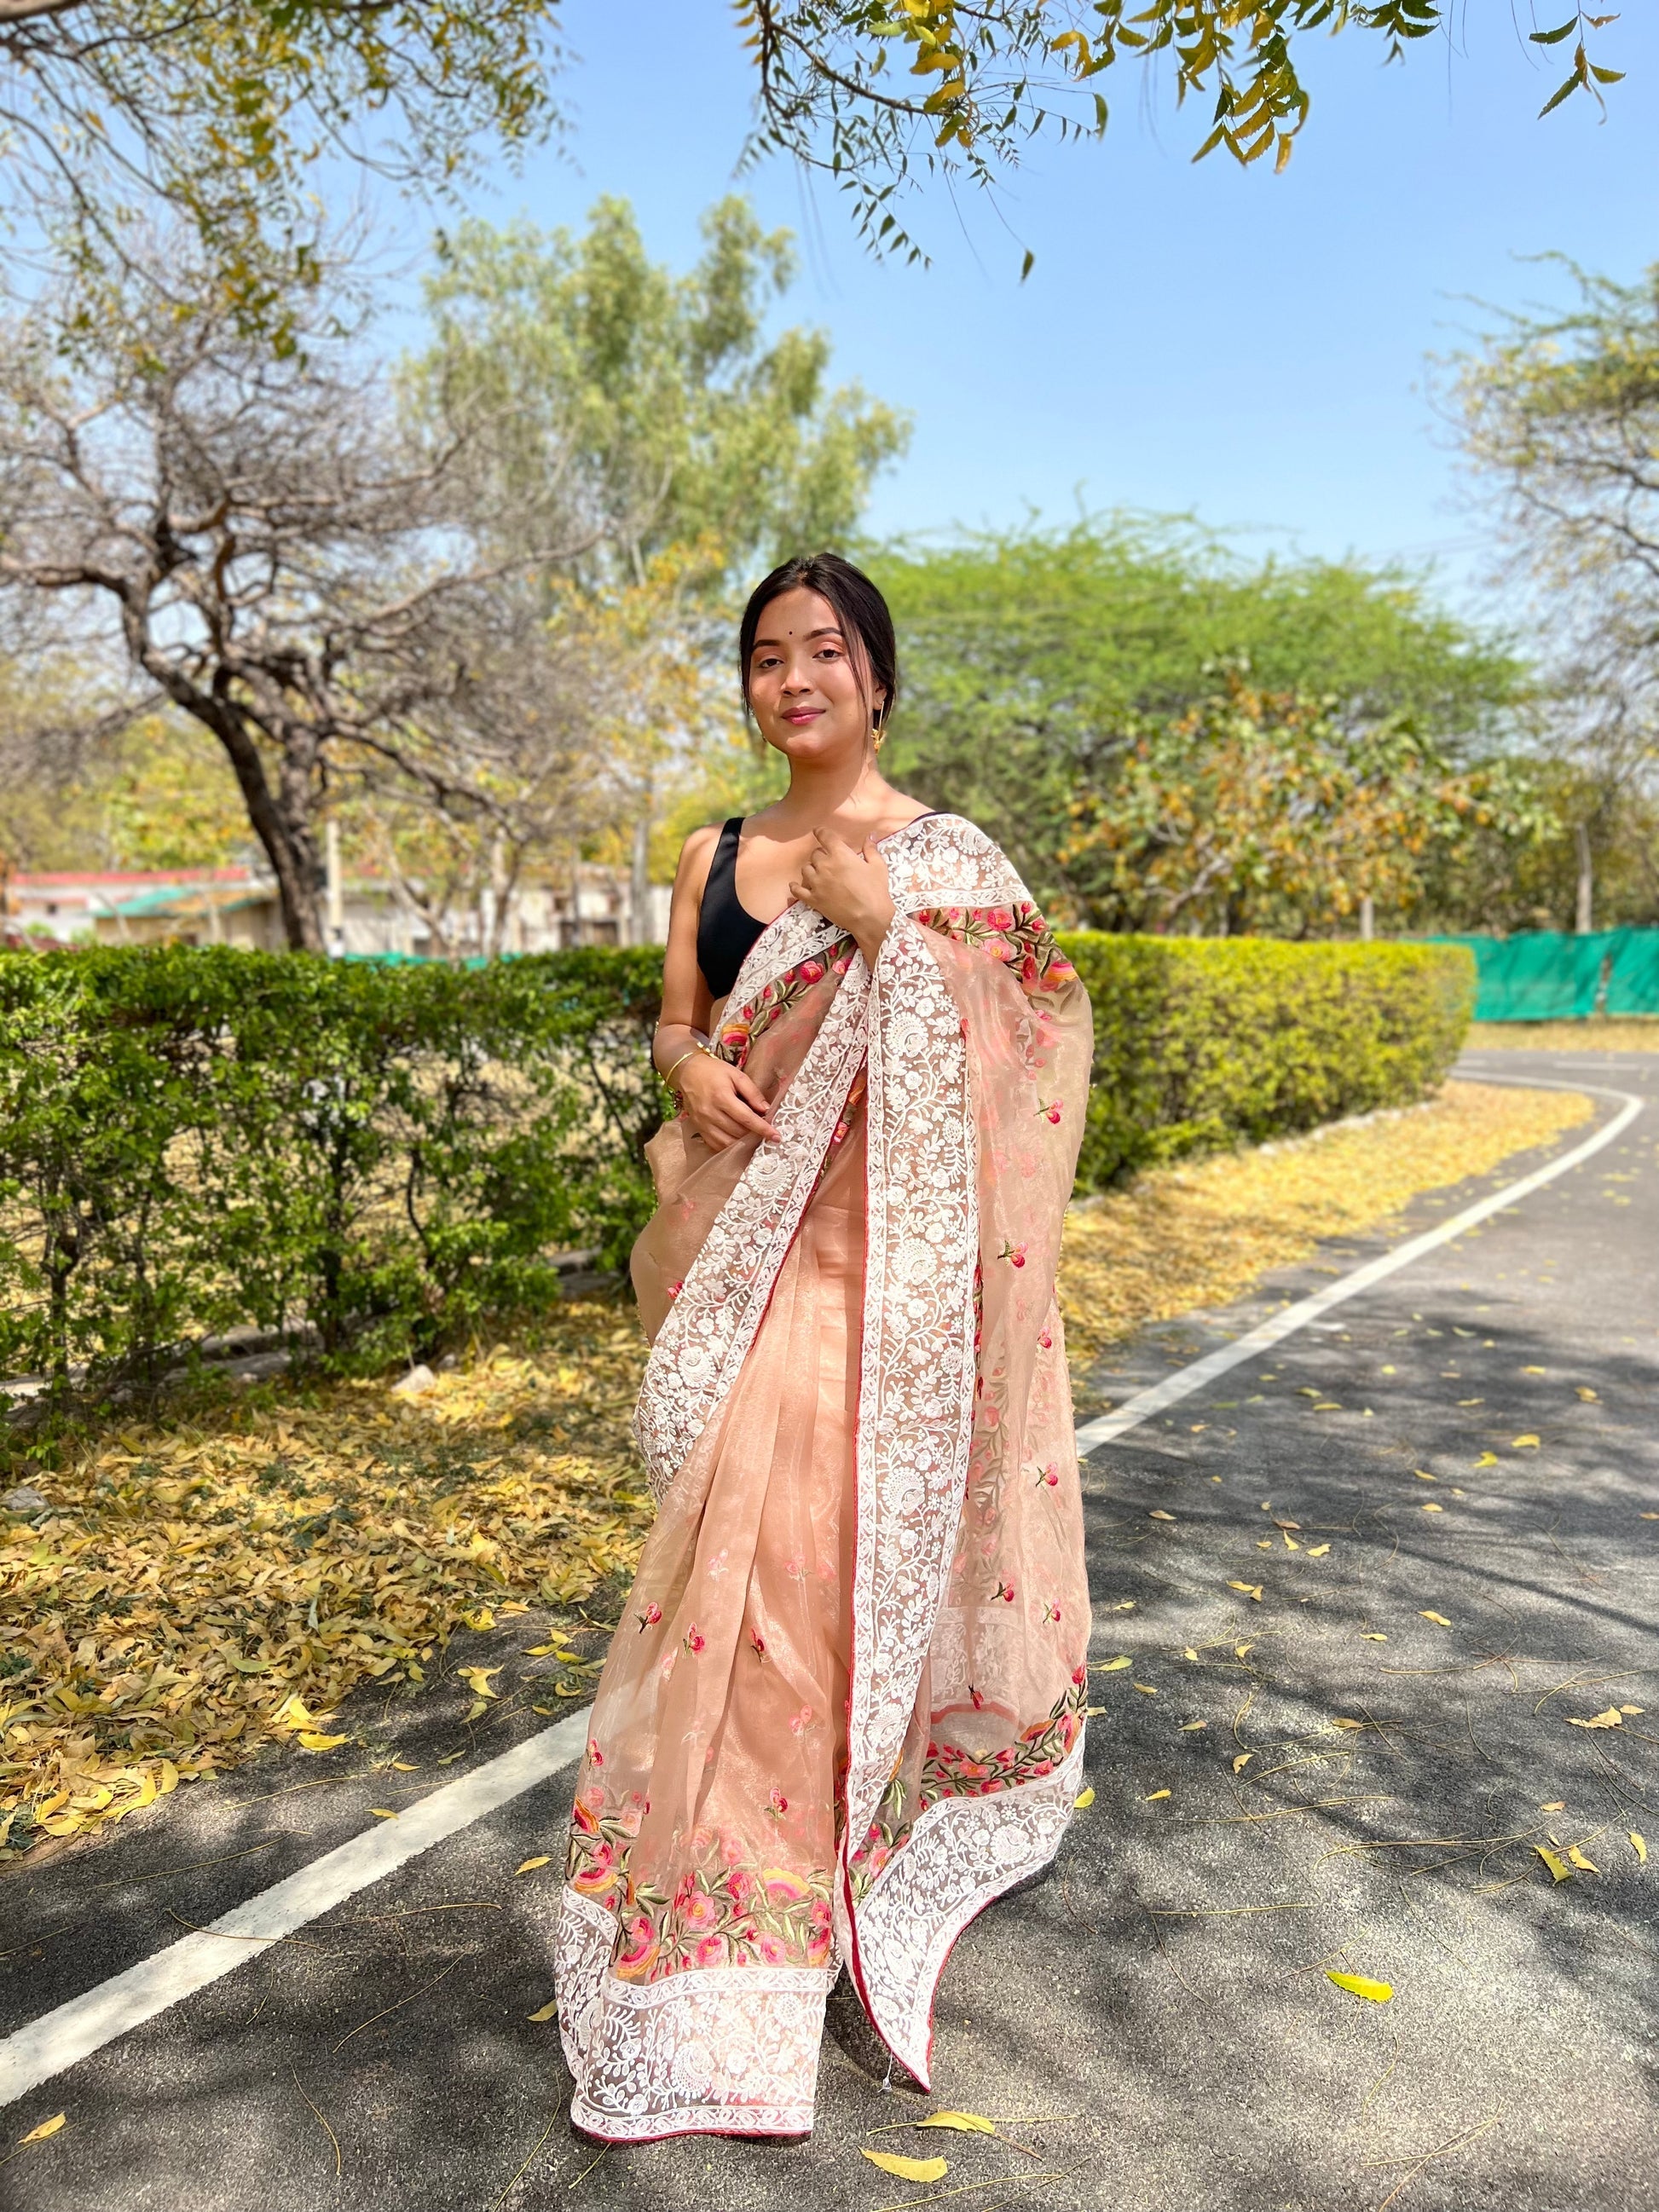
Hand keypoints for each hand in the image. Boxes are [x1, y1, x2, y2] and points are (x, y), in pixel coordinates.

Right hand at [677, 1050, 780, 1152]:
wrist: (687, 1072)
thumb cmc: (714, 1071)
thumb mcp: (736, 1075)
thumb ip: (752, 1092)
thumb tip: (766, 1110)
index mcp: (722, 1097)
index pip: (747, 1119)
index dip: (763, 1129)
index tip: (776, 1136)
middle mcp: (711, 1113)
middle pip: (738, 1132)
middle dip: (755, 1136)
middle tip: (766, 1134)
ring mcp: (703, 1123)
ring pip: (727, 1142)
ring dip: (743, 1144)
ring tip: (755, 1139)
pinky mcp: (698, 1129)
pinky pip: (715, 1145)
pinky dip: (729, 1147)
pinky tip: (739, 1143)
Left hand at [788, 830, 894, 965]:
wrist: (869, 917)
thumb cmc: (875, 891)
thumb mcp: (878, 867)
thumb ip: (871, 850)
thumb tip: (870, 836)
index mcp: (840, 854)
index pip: (824, 836)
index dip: (820, 832)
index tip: (818, 831)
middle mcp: (825, 866)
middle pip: (815, 854)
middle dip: (821, 855)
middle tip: (828, 861)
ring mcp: (817, 883)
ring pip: (805, 869)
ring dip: (811, 869)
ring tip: (817, 873)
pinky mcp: (813, 899)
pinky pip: (797, 890)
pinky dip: (795, 887)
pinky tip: (794, 885)